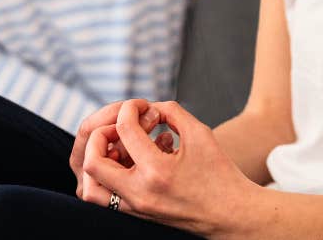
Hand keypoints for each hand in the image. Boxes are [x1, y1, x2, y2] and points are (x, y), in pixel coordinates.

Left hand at [80, 100, 255, 235]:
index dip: (130, 108)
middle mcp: (141, 193)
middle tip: (121, 125)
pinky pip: (105, 197)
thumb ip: (171, 111)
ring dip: (97, 160)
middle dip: (100, 134)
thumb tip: (148, 106)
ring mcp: (136, 208)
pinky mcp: (137, 214)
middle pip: (92, 162)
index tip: (143, 106)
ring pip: (90, 188)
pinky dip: (107, 175)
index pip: (124, 129)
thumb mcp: (199, 132)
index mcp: (157, 171)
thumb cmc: (220, 173)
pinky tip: (131, 160)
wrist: (232, 216)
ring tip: (117, 145)